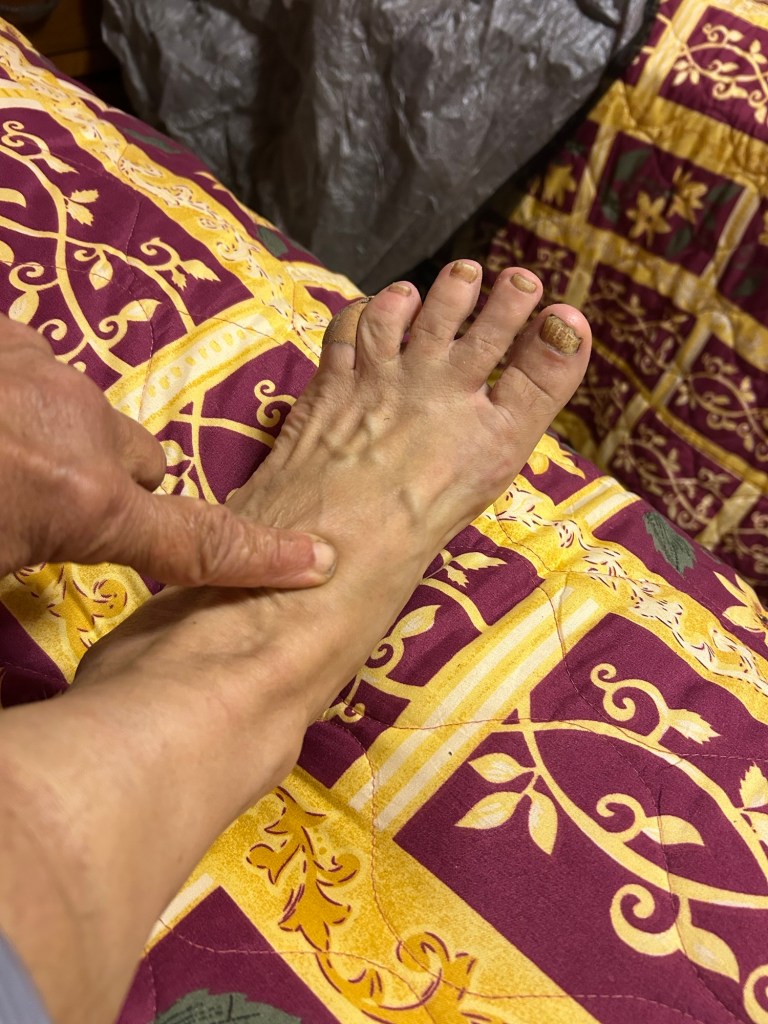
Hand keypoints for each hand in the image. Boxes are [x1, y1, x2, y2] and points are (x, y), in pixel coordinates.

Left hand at [0, 314, 335, 585]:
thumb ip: (52, 550)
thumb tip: (60, 542)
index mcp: (84, 505)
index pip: (197, 542)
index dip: (261, 557)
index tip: (314, 562)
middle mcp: (86, 433)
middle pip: (142, 463)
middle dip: (111, 483)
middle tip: (44, 501)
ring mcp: (51, 377)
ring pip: (92, 417)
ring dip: (62, 439)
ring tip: (4, 454)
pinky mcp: (15, 338)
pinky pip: (44, 369)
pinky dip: (25, 394)